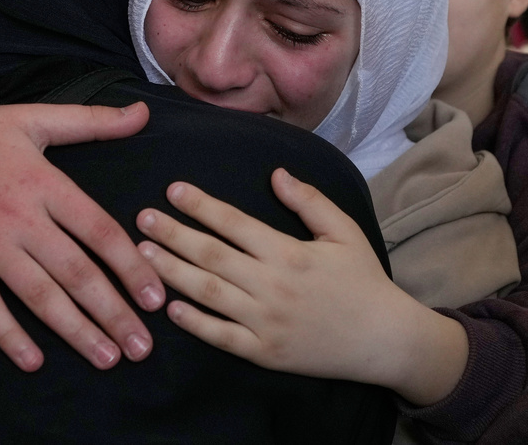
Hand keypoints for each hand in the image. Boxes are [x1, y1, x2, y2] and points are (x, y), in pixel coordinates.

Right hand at [0, 101, 164, 371]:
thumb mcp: (33, 118)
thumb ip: (91, 121)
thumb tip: (143, 112)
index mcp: (44, 183)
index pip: (99, 231)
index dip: (131, 267)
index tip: (158, 299)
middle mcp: (20, 218)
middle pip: (76, 273)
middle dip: (114, 313)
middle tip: (143, 348)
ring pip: (39, 296)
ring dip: (76, 332)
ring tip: (108, 359)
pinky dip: (9, 336)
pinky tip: (34, 362)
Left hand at [136, 169, 467, 405]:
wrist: (385, 340)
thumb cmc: (363, 280)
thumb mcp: (344, 232)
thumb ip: (309, 202)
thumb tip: (275, 173)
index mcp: (289, 253)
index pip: (234, 223)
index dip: (200, 205)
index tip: (172, 189)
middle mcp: (272, 286)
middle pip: (211, 256)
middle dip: (172, 235)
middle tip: (141, 218)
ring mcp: (265, 323)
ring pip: (207, 294)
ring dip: (171, 273)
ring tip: (142, 255)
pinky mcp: (264, 353)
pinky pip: (221, 337)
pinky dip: (194, 323)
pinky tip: (169, 307)